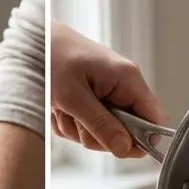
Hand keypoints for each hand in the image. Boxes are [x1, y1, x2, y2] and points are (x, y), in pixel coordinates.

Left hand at [51, 22, 167, 157]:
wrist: (33, 40)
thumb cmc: (52, 56)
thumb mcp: (73, 96)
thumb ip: (100, 124)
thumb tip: (124, 148)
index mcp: (128, 79)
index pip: (155, 120)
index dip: (143, 141)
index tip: (118, 147)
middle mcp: (123, 88)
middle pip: (127, 133)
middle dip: (99, 135)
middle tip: (76, 119)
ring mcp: (109, 95)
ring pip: (104, 133)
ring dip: (80, 129)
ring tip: (63, 109)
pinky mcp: (95, 101)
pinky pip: (89, 127)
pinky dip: (72, 123)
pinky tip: (61, 108)